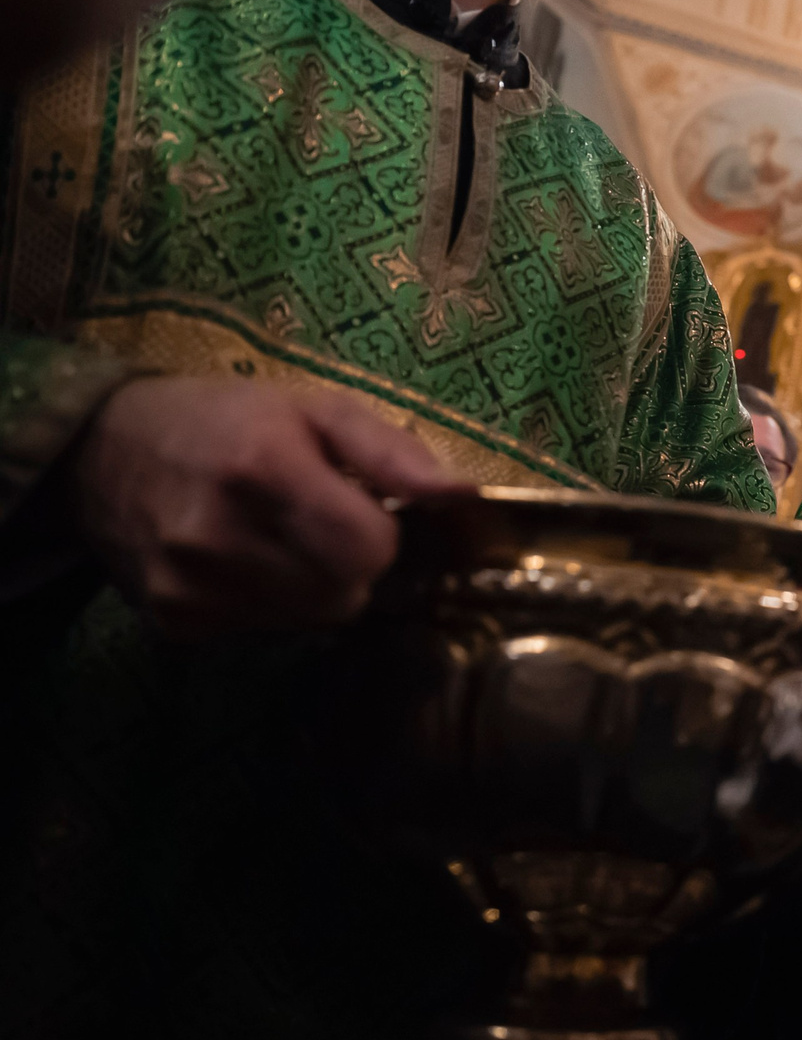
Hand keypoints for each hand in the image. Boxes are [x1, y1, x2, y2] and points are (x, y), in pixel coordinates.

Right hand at [74, 377, 464, 636]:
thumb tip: (461, 495)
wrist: (102, 450)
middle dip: (351, 564)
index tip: (360, 508)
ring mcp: (188, 584)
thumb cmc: (226, 420)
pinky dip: (267, 603)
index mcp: (262, 468)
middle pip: (344, 594)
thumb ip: (392, 451)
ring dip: (312, 587)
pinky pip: (260, 631)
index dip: (380, 533)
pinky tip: (241, 561)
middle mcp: (216, 535)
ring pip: (308, 620)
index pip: (369, 551)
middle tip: (319, 524)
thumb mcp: (314, 409)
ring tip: (277, 538)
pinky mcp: (171, 619)